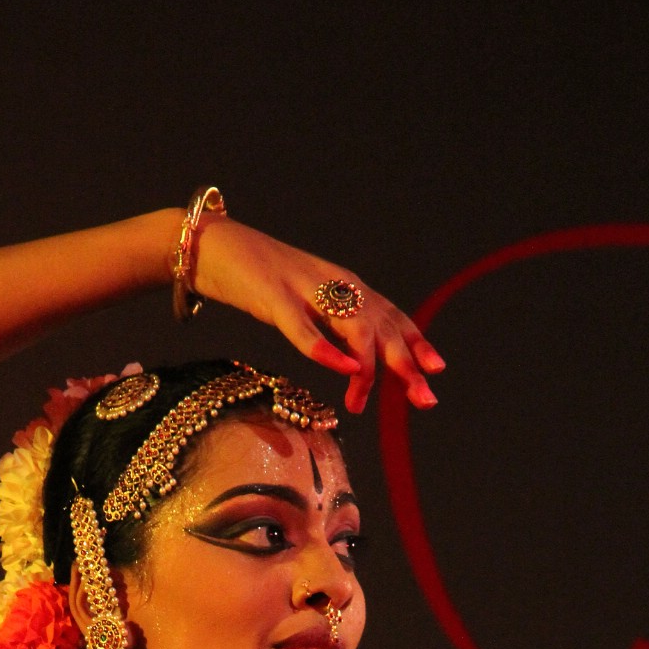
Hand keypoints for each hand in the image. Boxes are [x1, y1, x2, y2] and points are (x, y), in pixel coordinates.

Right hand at [192, 216, 444, 414]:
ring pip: (352, 326)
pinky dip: (324, 349)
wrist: (212, 246)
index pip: (390, 315)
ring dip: (365, 367)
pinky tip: (341, 368)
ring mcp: (305, 289)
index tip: (436, 371)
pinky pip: (303, 327)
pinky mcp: (274, 297)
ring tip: (362, 401)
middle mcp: (334, 284)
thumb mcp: (303, 303)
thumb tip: (355, 362)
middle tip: (424, 399)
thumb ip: (331, 326)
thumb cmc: (257, 281)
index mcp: (343, 285)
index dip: (415, 341)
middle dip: (406, 363)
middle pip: (382, 324)